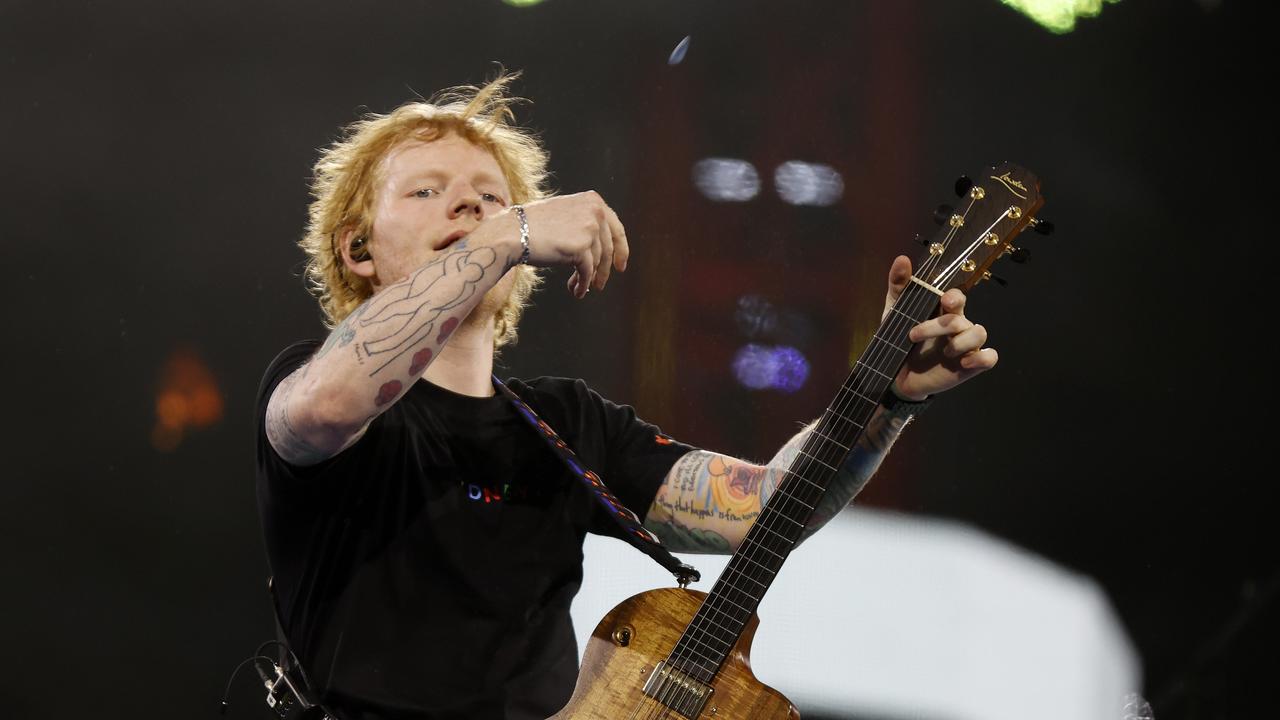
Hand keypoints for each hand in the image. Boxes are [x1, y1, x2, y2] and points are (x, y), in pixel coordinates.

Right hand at [509, 191, 628, 298]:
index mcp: (593, 200)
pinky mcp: (581, 248)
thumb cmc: (532, 226)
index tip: (621, 266)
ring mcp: (589, 228)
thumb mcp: (564, 214)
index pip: (616, 228)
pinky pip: (587, 272)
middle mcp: (595, 211)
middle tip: (600, 285)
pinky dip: (583, 284)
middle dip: (605, 270)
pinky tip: (577, 292)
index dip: (621, 249)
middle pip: (609, 248)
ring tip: (579, 288)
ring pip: (598, 262)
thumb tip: (599, 249)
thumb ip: (584, 223)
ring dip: (590, 278)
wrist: (512, 233)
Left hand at [882, 255, 997, 399]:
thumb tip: (902, 259)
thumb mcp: (895, 312)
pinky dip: (982, 357)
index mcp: (943, 311)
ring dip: (960, 342)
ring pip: (979, 333)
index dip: (954, 297)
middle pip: (961, 318)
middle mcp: (958, 326)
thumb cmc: (900, 339)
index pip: (957, 297)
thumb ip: (899, 286)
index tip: (944, 300)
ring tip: (943, 352)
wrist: (897, 374)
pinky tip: (965, 361)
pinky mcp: (970, 365)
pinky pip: (990, 357)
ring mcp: (966, 345)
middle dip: (939, 325)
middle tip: (913, 335)